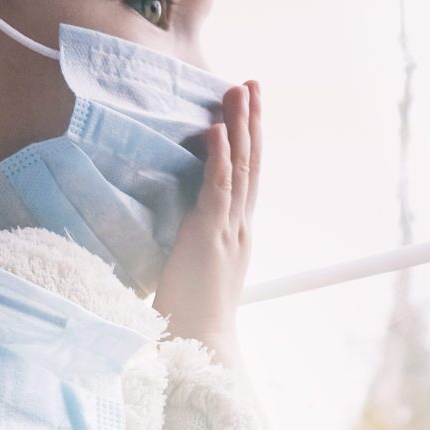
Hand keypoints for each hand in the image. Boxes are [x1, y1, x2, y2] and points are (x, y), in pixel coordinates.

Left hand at [154, 77, 259, 343]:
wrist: (202, 345)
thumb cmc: (192, 317)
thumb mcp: (195, 271)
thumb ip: (194, 246)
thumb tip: (178, 231)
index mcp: (237, 233)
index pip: (247, 178)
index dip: (249, 141)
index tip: (248, 109)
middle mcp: (240, 226)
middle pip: (251, 163)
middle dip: (251, 121)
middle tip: (252, 84)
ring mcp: (228, 230)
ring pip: (240, 168)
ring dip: (240, 126)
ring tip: (238, 90)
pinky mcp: (209, 236)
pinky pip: (218, 189)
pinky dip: (219, 157)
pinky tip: (217, 129)